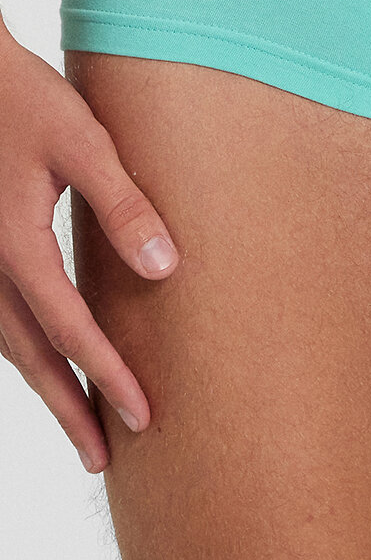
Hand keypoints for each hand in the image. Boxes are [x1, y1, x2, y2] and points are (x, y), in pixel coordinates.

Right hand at [0, 31, 178, 473]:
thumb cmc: (29, 99)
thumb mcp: (84, 141)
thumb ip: (125, 203)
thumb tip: (165, 268)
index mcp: (17, 244)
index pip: (71, 327)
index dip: (108, 374)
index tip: (143, 415)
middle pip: (31, 357)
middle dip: (70, 409)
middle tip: (103, 459)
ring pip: (10, 345)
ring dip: (46, 388)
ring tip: (81, 429)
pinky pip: (0, 320)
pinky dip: (26, 352)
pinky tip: (47, 364)